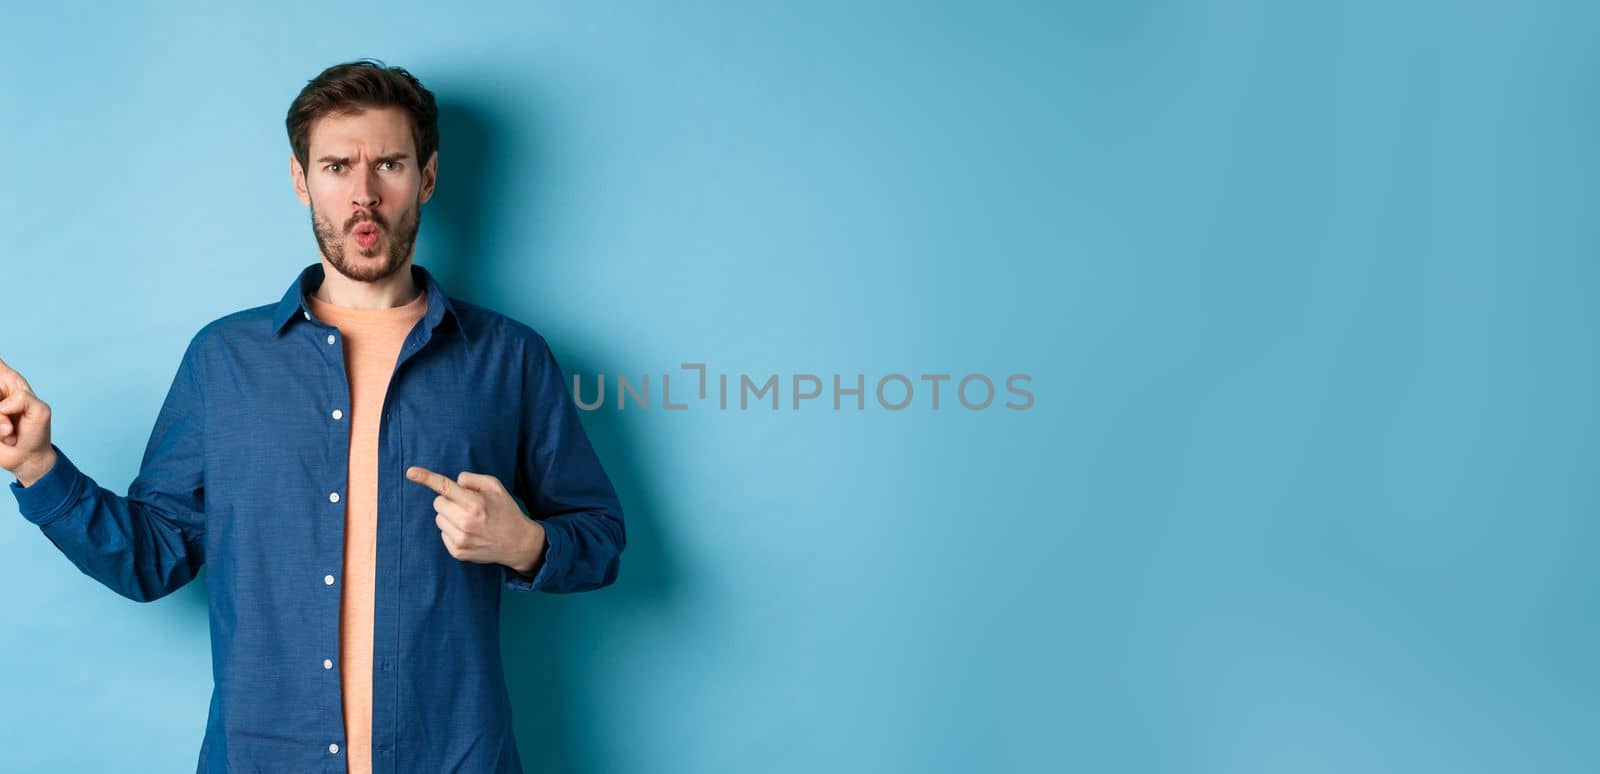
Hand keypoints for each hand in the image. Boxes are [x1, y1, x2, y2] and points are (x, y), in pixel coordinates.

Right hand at [0, 356, 56, 486]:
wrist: (27, 457)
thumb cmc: (36, 432)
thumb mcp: (40, 411)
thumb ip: (23, 399)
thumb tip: (1, 405)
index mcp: (11, 381)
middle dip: (2, 412)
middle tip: (10, 424)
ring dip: (0, 424)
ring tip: (9, 432)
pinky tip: (4, 437)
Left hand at [406, 465, 546, 573]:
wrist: (518, 543)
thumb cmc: (506, 511)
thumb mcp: (496, 488)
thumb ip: (473, 480)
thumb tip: (454, 482)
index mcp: (475, 503)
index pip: (445, 487)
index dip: (426, 478)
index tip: (410, 472)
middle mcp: (465, 522)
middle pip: (438, 503)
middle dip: (449, 501)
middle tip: (467, 505)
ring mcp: (460, 539)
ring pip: (439, 518)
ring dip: (450, 516)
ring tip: (470, 521)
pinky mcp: (457, 552)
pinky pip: (443, 533)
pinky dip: (452, 531)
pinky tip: (469, 533)